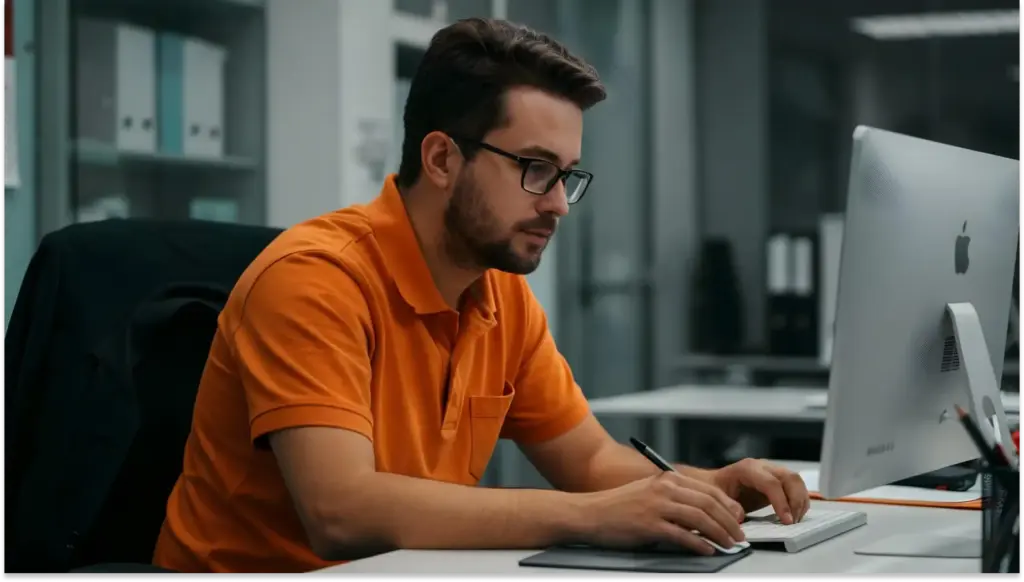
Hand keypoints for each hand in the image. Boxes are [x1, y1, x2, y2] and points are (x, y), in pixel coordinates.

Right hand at [578, 471, 746, 555]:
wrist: (590, 513)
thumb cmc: (618, 507)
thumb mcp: (650, 494)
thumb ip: (675, 500)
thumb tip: (702, 515)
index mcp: (667, 479)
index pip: (708, 490)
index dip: (728, 506)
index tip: (738, 518)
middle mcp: (665, 489)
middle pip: (709, 504)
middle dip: (729, 522)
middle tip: (739, 535)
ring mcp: (657, 507)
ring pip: (700, 518)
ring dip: (720, 533)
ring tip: (729, 544)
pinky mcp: (649, 525)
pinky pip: (682, 535)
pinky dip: (699, 544)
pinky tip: (707, 550)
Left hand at [710, 458, 809, 524]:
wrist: (715, 482)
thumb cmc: (716, 490)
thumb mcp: (717, 498)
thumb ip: (728, 506)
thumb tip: (740, 517)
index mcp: (747, 469)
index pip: (771, 483)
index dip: (781, 502)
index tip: (786, 521)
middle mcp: (763, 466)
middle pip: (789, 478)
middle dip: (795, 501)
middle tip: (793, 522)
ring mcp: (772, 470)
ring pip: (796, 480)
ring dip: (800, 501)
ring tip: (795, 520)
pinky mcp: (778, 479)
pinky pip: (796, 486)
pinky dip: (800, 500)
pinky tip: (794, 515)